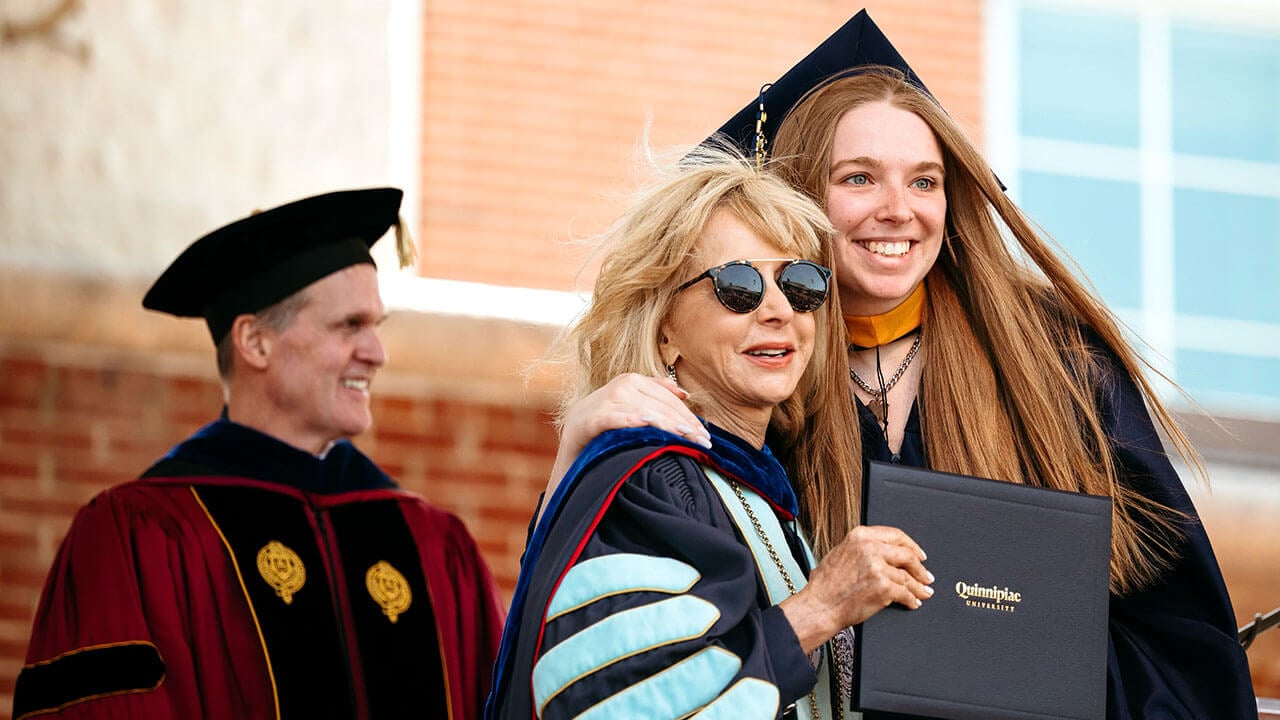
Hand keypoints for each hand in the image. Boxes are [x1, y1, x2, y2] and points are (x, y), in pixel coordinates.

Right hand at [539, 374, 707, 518]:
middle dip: (685, 425)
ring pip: (645, 411)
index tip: (705, 436)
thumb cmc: (609, 423)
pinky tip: (648, 426)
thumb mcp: (631, 405)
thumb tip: (685, 394)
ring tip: (686, 437)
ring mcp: (607, 399)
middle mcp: (622, 385)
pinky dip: (632, 420)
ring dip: (668, 425)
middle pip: (661, 406)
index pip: (669, 400)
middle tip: (704, 443)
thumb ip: (655, 395)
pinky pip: (617, 418)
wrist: (574, 435)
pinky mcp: (593, 416)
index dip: (689, 417)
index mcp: (633, 381)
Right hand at [780, 525, 932, 653]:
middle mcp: (870, 548)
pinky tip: (913, 601)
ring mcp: (878, 568)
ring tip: (924, 591)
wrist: (820, 606)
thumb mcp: (840, 553)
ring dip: (919, 586)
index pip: (895, 535)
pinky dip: (912, 599)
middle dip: (920, 567)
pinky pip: (905, 593)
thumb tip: (882, 552)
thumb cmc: (826, 585)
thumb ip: (861, 548)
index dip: (911, 546)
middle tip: (926, 575)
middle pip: (906, 555)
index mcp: (860, 536)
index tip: (918, 554)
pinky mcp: (884, 587)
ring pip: (908, 576)